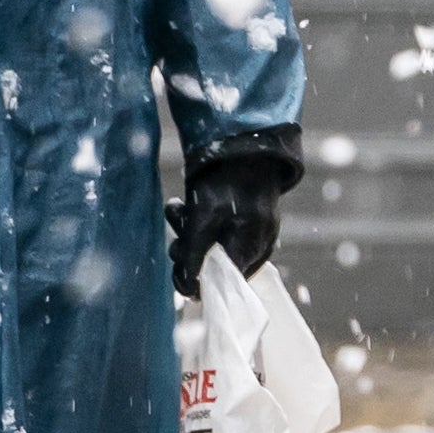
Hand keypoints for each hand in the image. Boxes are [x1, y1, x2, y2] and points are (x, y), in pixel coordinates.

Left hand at [173, 151, 292, 292]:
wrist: (246, 143)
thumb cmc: (227, 180)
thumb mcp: (203, 217)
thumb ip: (194, 254)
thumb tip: (188, 289)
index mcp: (250, 251)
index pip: (221, 284)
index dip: (195, 277)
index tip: (177, 260)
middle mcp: (256, 248)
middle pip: (214, 265)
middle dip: (188, 246)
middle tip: (178, 224)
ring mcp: (254, 233)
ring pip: (212, 246)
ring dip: (188, 230)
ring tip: (178, 207)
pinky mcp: (247, 220)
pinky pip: (219, 231)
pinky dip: (199, 221)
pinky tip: (185, 204)